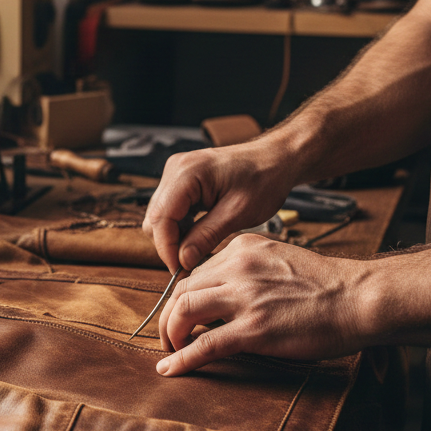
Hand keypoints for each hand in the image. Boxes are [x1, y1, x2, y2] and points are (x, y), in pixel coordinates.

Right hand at [142, 141, 296, 273]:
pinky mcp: (181, 180)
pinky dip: (180, 226)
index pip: (161, 218)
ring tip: (197, 251)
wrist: (275, 160)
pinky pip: (170, 209)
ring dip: (174, 236)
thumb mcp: (238, 213)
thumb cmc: (263, 180)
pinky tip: (198, 236)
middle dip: (169, 244)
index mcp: (186, 173)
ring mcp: (176, 173)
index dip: (167, 249)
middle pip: (155, 217)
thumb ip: (206, 236)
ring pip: (159, 215)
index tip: (180, 271)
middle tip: (190, 265)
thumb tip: (182, 261)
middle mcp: (175, 169)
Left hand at [156, 234, 368, 375]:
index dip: (183, 297)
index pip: (197, 271)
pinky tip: (170, 369)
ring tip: (169, 350)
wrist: (358, 298)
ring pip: (183, 311)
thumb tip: (224, 293)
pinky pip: (205, 344)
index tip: (180, 314)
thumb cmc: (326, 285)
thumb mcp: (278, 261)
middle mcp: (236, 267)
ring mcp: (244, 297)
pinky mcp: (253, 328)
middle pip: (181, 289)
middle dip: (168, 316)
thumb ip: (248, 271)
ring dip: (170, 334)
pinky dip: (182, 358)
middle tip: (168, 336)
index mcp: (241, 249)